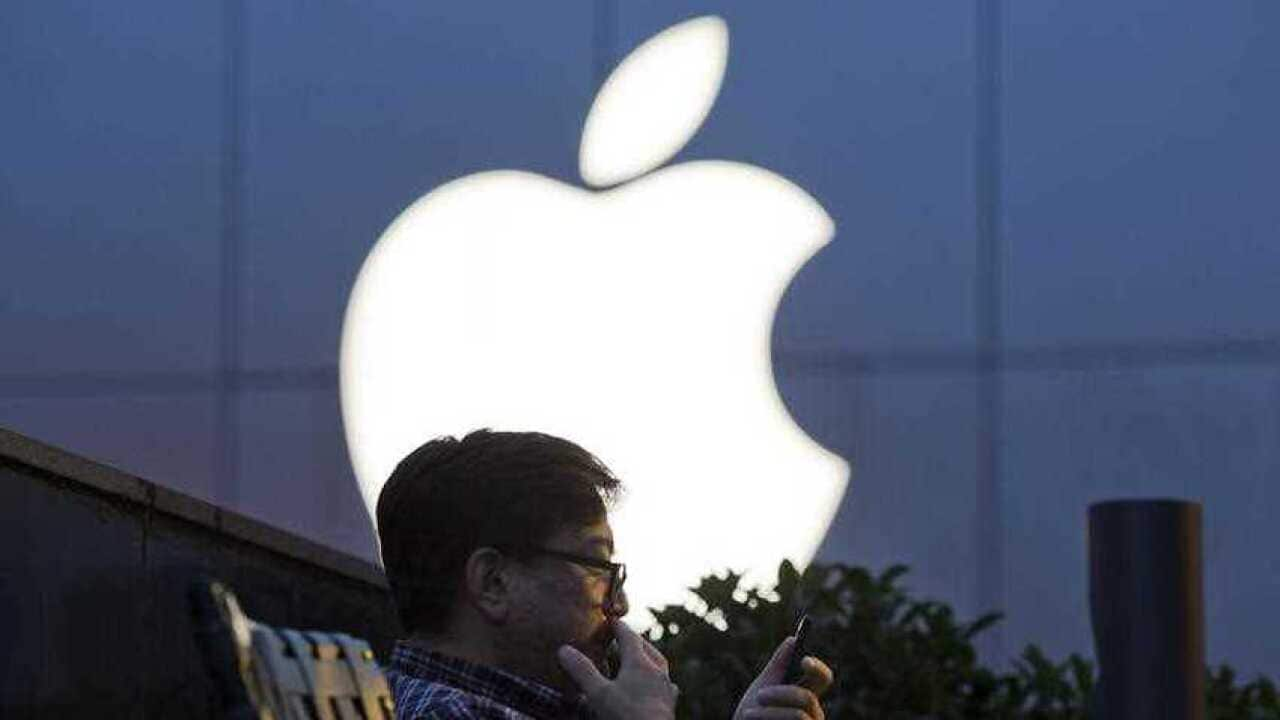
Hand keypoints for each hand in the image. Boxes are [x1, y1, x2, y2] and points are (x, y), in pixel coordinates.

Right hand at [558, 620, 677, 719]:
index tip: (610, 619)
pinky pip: (665, 686)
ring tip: (640, 660)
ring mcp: (666, 689)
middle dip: (636, 641)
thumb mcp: (598, 693)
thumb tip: (564, 649)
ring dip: (649, 659)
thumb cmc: (627, 716)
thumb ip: (582, 671)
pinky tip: (654, 689)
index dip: (619, 627)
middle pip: (647, 649)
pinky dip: (656, 681)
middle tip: (625, 637)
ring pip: (659, 667)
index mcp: (640, 663)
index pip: (629, 636)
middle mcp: (657, 672)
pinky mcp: (669, 705)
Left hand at [733, 636, 833, 719]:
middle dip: (782, 694)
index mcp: (806, 698)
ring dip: (768, 713)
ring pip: (799, 716)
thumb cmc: (751, 718)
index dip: (817, 668)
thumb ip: (777, 667)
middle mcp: (813, 716)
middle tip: (760, 694)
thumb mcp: (761, 690)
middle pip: (808, 698)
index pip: (822, 679)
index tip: (803, 659)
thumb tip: (793, 639)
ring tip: (747, 715)